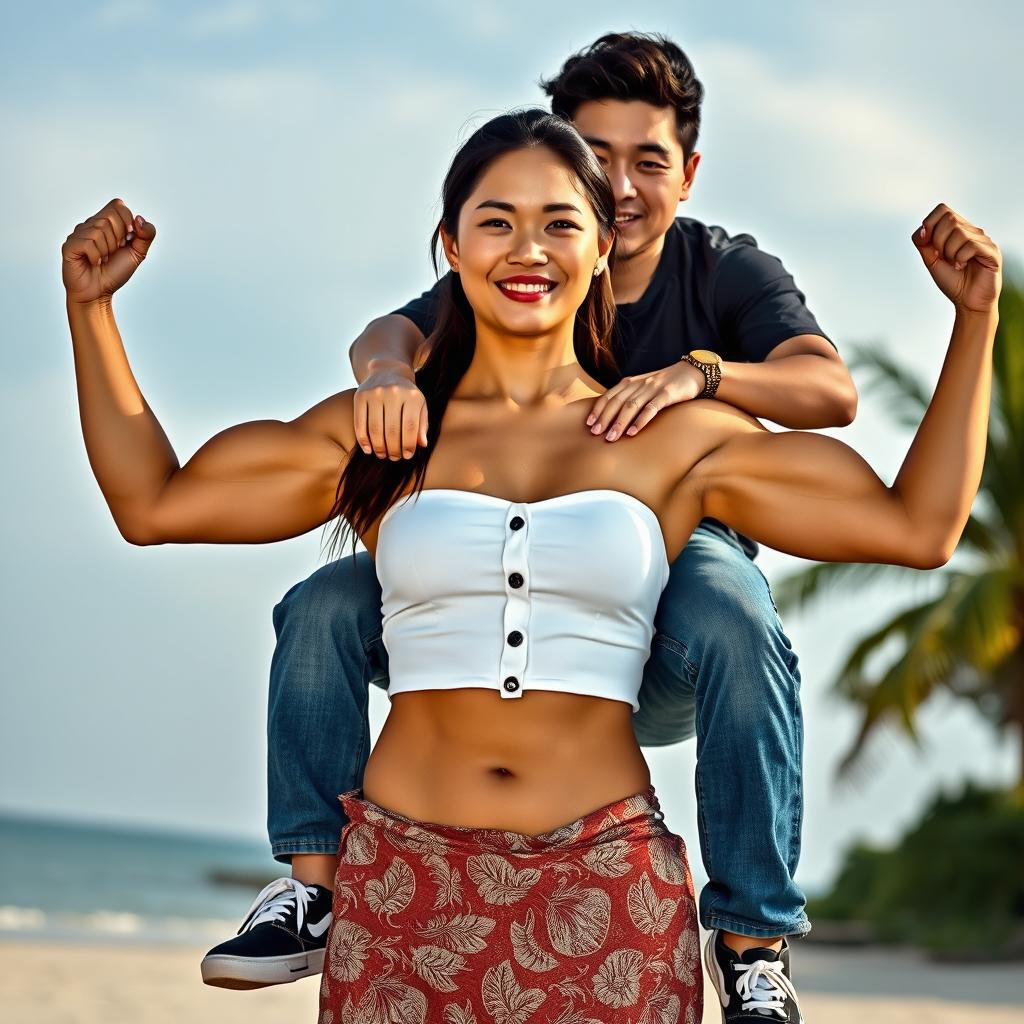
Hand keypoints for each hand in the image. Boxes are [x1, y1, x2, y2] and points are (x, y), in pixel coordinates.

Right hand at [62, 198, 155, 304]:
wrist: (100, 293)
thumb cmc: (115, 272)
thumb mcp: (137, 253)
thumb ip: (146, 235)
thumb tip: (140, 218)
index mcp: (106, 223)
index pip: (118, 205)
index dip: (126, 221)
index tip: (127, 239)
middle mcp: (90, 224)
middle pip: (110, 217)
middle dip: (118, 239)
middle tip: (112, 253)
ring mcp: (78, 234)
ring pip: (99, 231)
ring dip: (107, 250)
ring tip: (102, 259)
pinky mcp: (70, 245)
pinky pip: (88, 243)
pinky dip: (96, 256)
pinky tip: (94, 263)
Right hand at [353, 364, 428, 458]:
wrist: (388, 371)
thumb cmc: (407, 394)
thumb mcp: (420, 405)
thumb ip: (422, 424)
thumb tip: (422, 444)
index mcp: (412, 396)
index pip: (410, 426)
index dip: (408, 445)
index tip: (407, 455)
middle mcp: (393, 392)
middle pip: (392, 430)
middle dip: (393, 449)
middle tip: (394, 458)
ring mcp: (375, 393)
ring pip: (375, 429)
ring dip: (379, 447)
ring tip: (383, 455)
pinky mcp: (360, 396)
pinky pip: (360, 423)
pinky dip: (363, 440)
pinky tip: (368, 449)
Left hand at [586, 360, 705, 441]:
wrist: (692, 372)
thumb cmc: (665, 384)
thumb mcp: (644, 387)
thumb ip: (629, 397)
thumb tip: (611, 415)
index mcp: (631, 382)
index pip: (610, 396)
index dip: (598, 409)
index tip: (589, 424)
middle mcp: (639, 384)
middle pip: (617, 402)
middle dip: (605, 418)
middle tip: (596, 434)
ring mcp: (653, 388)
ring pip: (631, 406)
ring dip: (619, 423)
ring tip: (611, 437)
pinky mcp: (667, 394)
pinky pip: (651, 408)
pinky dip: (640, 420)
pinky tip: (633, 432)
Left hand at [913, 204, 1000, 313]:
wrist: (967, 303)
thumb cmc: (952, 281)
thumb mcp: (931, 261)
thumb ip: (924, 244)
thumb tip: (923, 228)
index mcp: (958, 230)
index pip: (942, 209)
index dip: (929, 223)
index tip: (926, 242)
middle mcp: (972, 231)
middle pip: (948, 219)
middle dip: (937, 241)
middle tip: (943, 258)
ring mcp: (983, 240)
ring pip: (958, 233)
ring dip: (949, 253)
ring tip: (955, 265)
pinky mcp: (991, 252)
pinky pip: (970, 245)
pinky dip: (960, 258)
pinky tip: (962, 267)